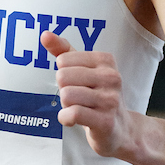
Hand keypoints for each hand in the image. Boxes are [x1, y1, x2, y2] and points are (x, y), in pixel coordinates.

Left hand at [43, 31, 135, 158]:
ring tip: (79, 108)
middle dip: (64, 90)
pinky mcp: (105, 121)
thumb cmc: (97, 96)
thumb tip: (45, 34)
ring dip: (65, 105)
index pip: (63, 60)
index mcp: (105, 60)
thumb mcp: (83, 70)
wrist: (120, 129)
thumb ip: (63, 51)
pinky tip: (73, 120)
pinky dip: (65, 118)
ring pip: (66, 95)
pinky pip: (73, 113)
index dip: (64, 75)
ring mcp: (110, 100)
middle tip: (78, 98)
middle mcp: (111, 77)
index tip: (78, 83)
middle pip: (62, 77)